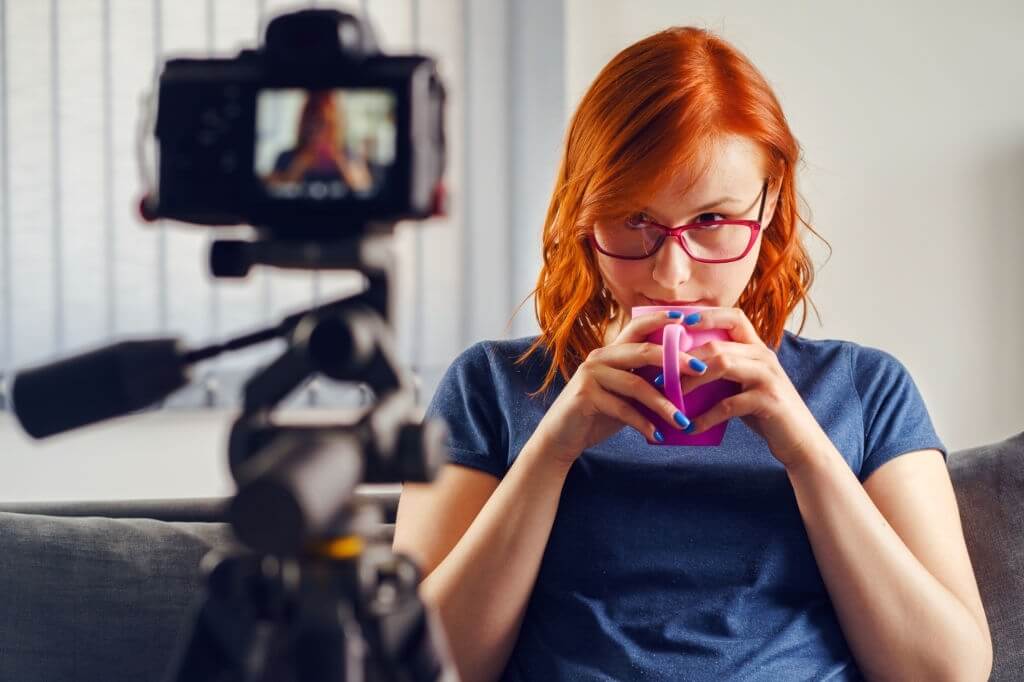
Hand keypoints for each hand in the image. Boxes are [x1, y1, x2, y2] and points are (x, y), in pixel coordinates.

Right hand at [533, 312, 704, 465]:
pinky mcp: (585, 396)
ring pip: (636, 384)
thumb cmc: (598, 413)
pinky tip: (658, 435)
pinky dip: (643, 423)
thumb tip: (684, 381)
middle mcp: (600, 357)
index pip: (637, 327)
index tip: (687, 319)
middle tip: (702, 370)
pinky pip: (623, 408)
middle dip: (675, 360)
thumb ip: (645, 382)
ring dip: (663, 404)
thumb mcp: (624, 395)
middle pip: (643, 351)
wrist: (563, 436)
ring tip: (683, 420)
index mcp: (611, 352)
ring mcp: (591, 375)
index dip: (661, 319)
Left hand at [671, 307, 825, 468]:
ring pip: (722, 365)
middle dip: (684, 359)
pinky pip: (728, 404)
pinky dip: (706, 416)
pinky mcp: (768, 400)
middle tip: (659, 374)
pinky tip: (691, 427)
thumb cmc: (765, 412)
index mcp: (757, 349)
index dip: (708, 315)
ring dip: (691, 381)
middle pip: (717, 344)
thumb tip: (681, 368)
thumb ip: (724, 371)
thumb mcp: (745, 385)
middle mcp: (764, 357)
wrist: (800, 441)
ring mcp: (768, 377)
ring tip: (671, 397)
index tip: (681, 322)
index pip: (735, 317)